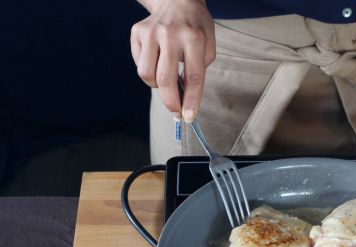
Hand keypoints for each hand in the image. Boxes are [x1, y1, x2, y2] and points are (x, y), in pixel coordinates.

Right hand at [130, 0, 214, 121]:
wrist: (177, 0)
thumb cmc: (196, 28)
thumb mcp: (208, 46)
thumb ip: (198, 71)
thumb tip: (184, 99)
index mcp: (194, 38)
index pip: (193, 76)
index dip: (190, 100)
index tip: (188, 117)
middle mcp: (171, 34)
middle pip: (165, 79)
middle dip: (170, 102)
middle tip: (176, 111)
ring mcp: (151, 32)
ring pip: (146, 75)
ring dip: (157, 86)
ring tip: (167, 79)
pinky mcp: (137, 32)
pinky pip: (139, 64)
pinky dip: (149, 71)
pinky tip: (158, 62)